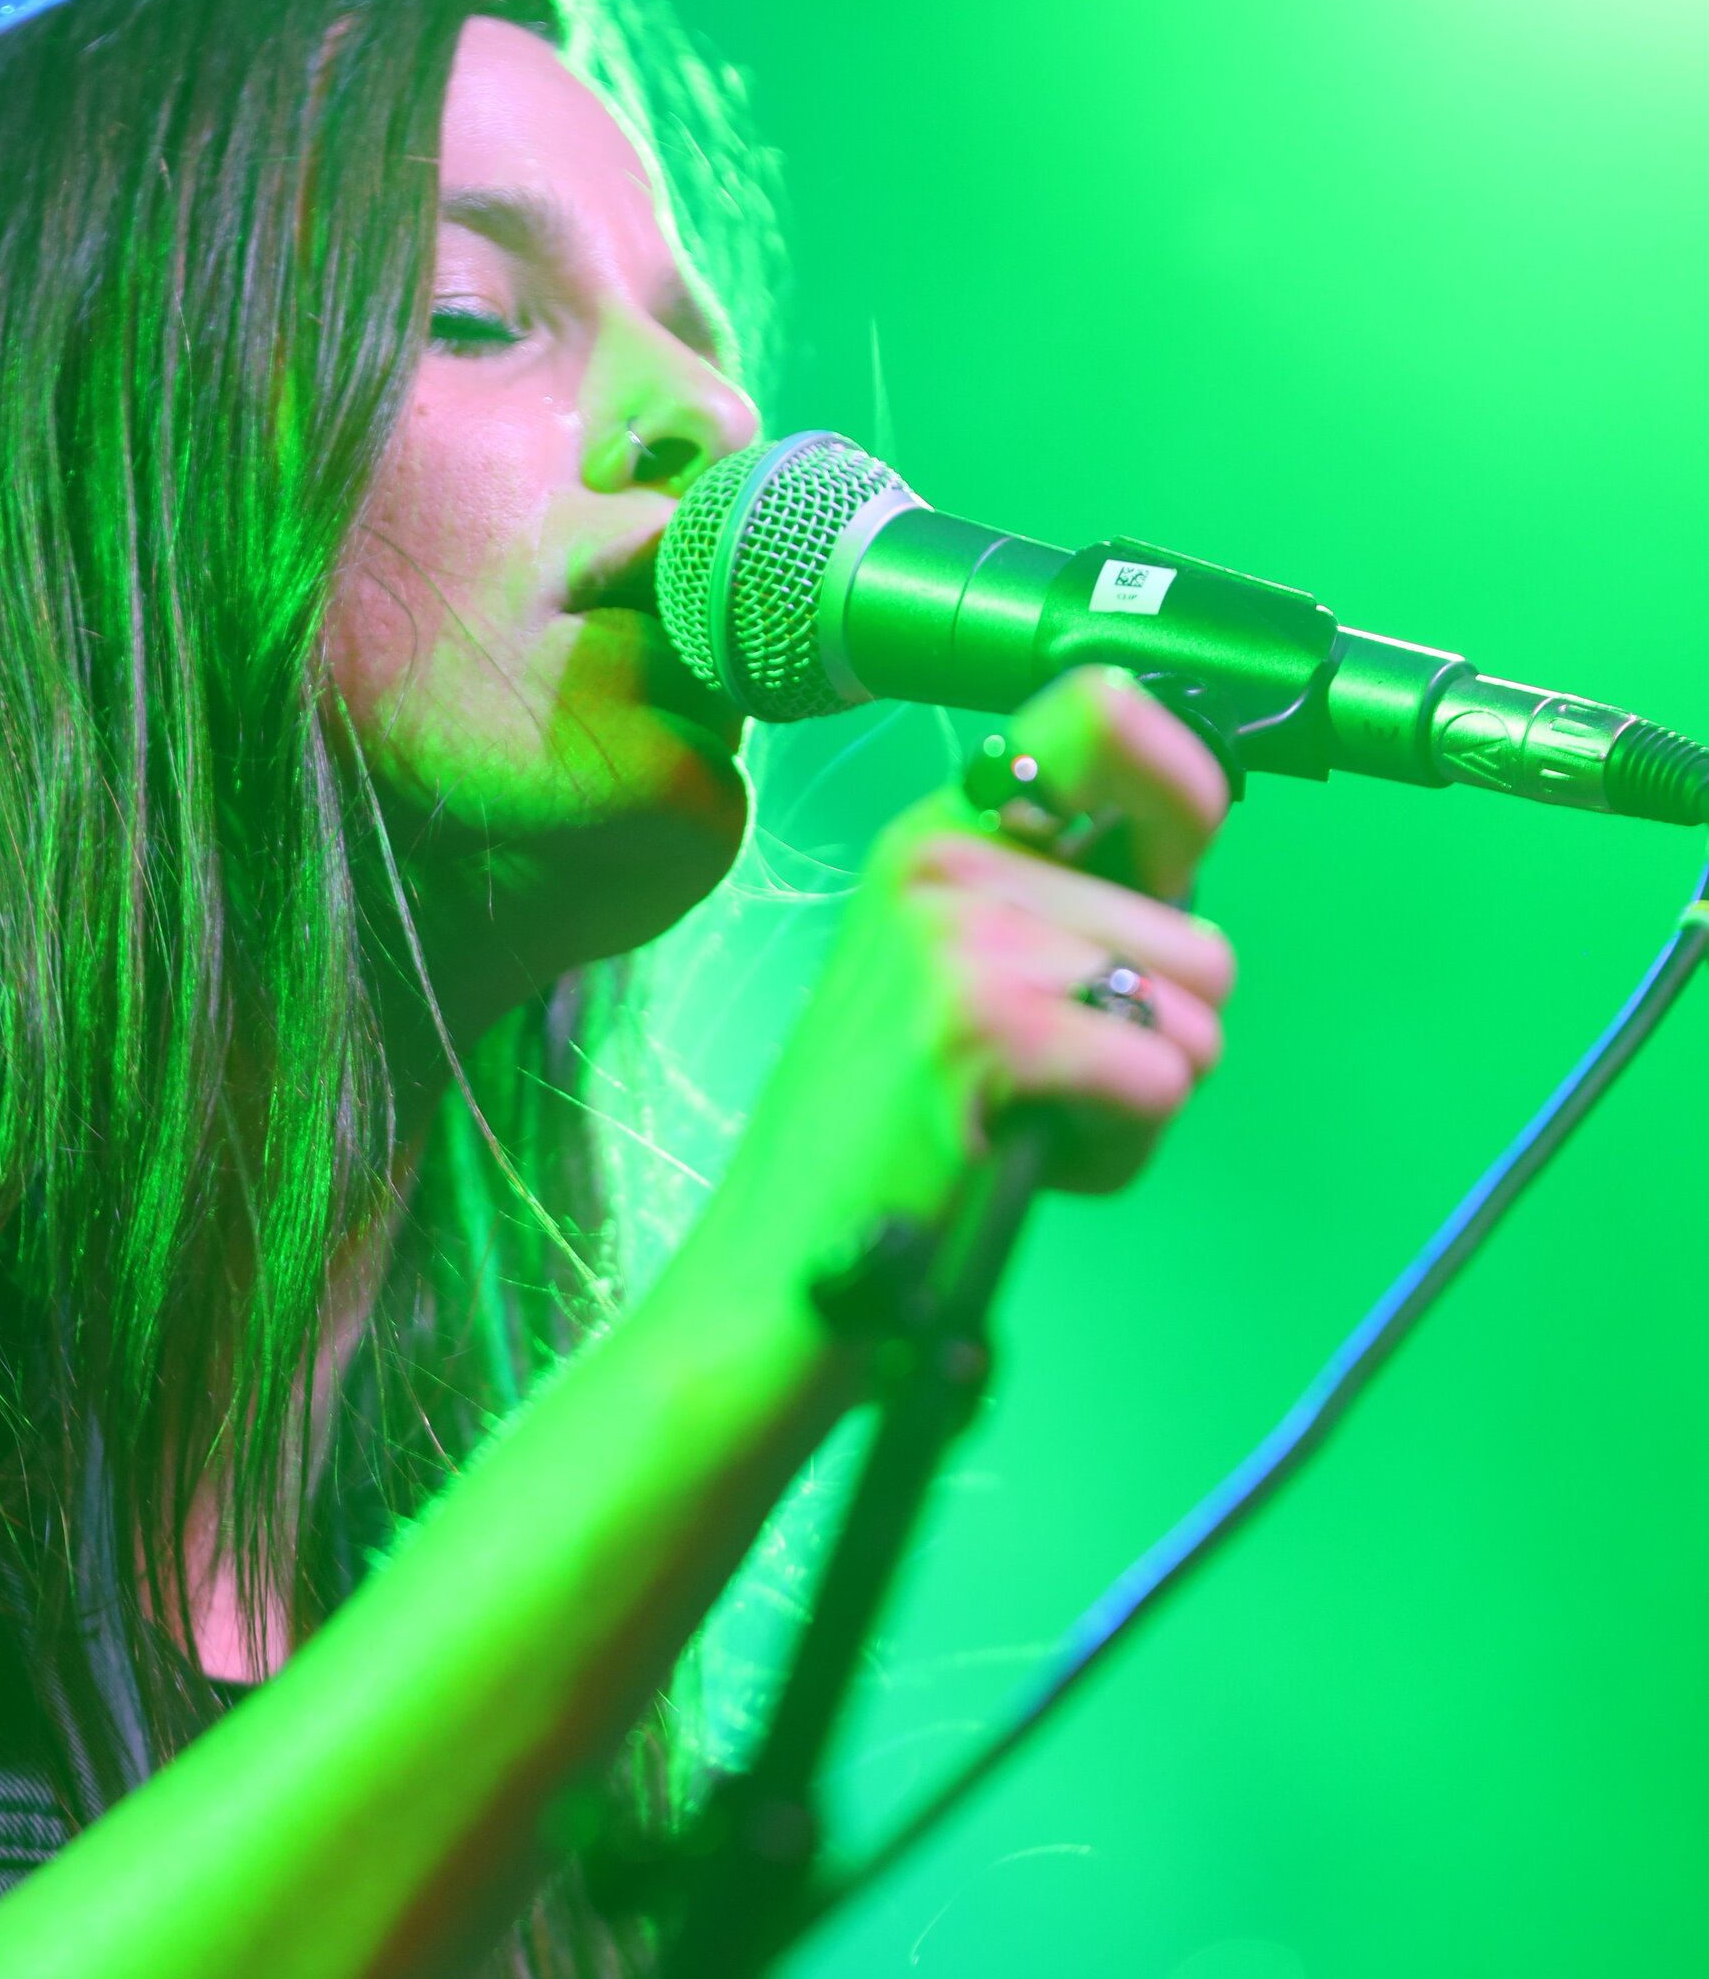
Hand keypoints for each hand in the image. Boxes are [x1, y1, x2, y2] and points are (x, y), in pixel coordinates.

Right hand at [682, 668, 1236, 1371]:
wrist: (779, 1266)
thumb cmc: (886, 1135)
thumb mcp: (954, 972)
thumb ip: (1060, 907)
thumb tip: (1186, 857)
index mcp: (941, 832)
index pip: (1103, 712)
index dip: (1185, 784)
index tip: (1179, 862)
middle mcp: (946, 861)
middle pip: (1200, 933)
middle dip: (1157, 1033)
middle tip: (1048, 1085)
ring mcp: (961, 937)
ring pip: (1194, 1014)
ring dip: (1143, 1097)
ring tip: (1034, 1123)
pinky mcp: (983, 1025)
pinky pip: (1162, 1078)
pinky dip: (1121, 1147)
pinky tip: (1033, 1158)